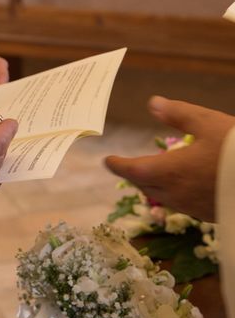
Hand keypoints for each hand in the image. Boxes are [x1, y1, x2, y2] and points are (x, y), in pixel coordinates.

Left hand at [105, 96, 234, 220]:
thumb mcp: (209, 122)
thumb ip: (179, 114)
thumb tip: (153, 103)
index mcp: (168, 170)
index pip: (131, 170)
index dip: (117, 165)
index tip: (107, 160)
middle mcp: (175, 192)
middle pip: (143, 185)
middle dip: (133, 174)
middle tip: (127, 165)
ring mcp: (191, 207)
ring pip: (161, 197)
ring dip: (151, 185)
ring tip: (151, 173)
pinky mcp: (207, 214)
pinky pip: (180, 204)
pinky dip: (172, 193)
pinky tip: (182, 184)